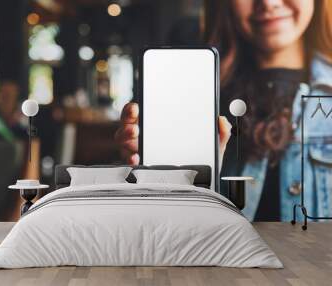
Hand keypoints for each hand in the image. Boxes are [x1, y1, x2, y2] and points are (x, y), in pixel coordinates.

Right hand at [115, 103, 231, 165]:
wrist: (198, 185)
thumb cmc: (200, 161)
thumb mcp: (211, 146)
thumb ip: (220, 133)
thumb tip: (223, 121)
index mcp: (158, 125)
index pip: (140, 112)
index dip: (133, 109)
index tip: (136, 109)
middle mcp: (144, 136)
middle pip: (127, 125)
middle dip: (127, 125)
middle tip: (136, 129)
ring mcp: (139, 151)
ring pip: (123, 141)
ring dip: (126, 140)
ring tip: (136, 143)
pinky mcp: (138, 167)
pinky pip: (127, 161)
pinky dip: (130, 159)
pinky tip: (137, 159)